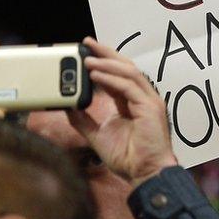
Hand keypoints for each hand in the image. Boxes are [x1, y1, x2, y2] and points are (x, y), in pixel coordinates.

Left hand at [66, 37, 177, 187]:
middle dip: (106, 54)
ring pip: (128, 72)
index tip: (87, 53)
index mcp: (132, 103)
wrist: (144, 174)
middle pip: (126, 67)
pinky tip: (96, 76)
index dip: (104, 62)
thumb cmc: (129, 158)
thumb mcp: (97, 135)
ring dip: (107, 64)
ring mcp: (148, 101)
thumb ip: (83, 120)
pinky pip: (128, 86)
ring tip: (88, 60)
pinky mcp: (150, 107)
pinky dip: (111, 79)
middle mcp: (142, 98)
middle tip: (88, 44)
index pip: (119, 75)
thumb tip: (68, 106)